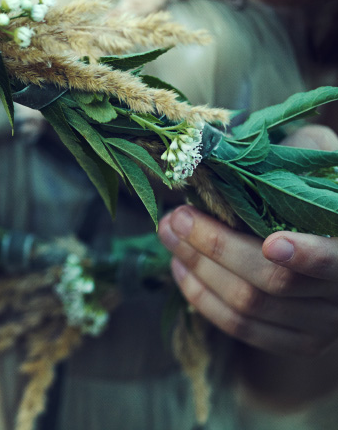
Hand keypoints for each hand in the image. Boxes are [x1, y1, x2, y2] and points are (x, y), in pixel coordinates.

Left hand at [158, 125, 337, 355]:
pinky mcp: (299, 342)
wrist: (328, 232)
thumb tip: (239, 148)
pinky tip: (181, 269)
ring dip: (199, 270)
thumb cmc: (320, 186)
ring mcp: (324, 324)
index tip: (271, 242)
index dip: (307, 256)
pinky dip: (203, 298)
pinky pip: (242, 328)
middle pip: (274, 282)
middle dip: (216, 248)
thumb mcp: (319, 158)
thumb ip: (300, 149)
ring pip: (250, 306)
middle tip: (176, 218)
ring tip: (169, 235)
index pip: (336, 261)